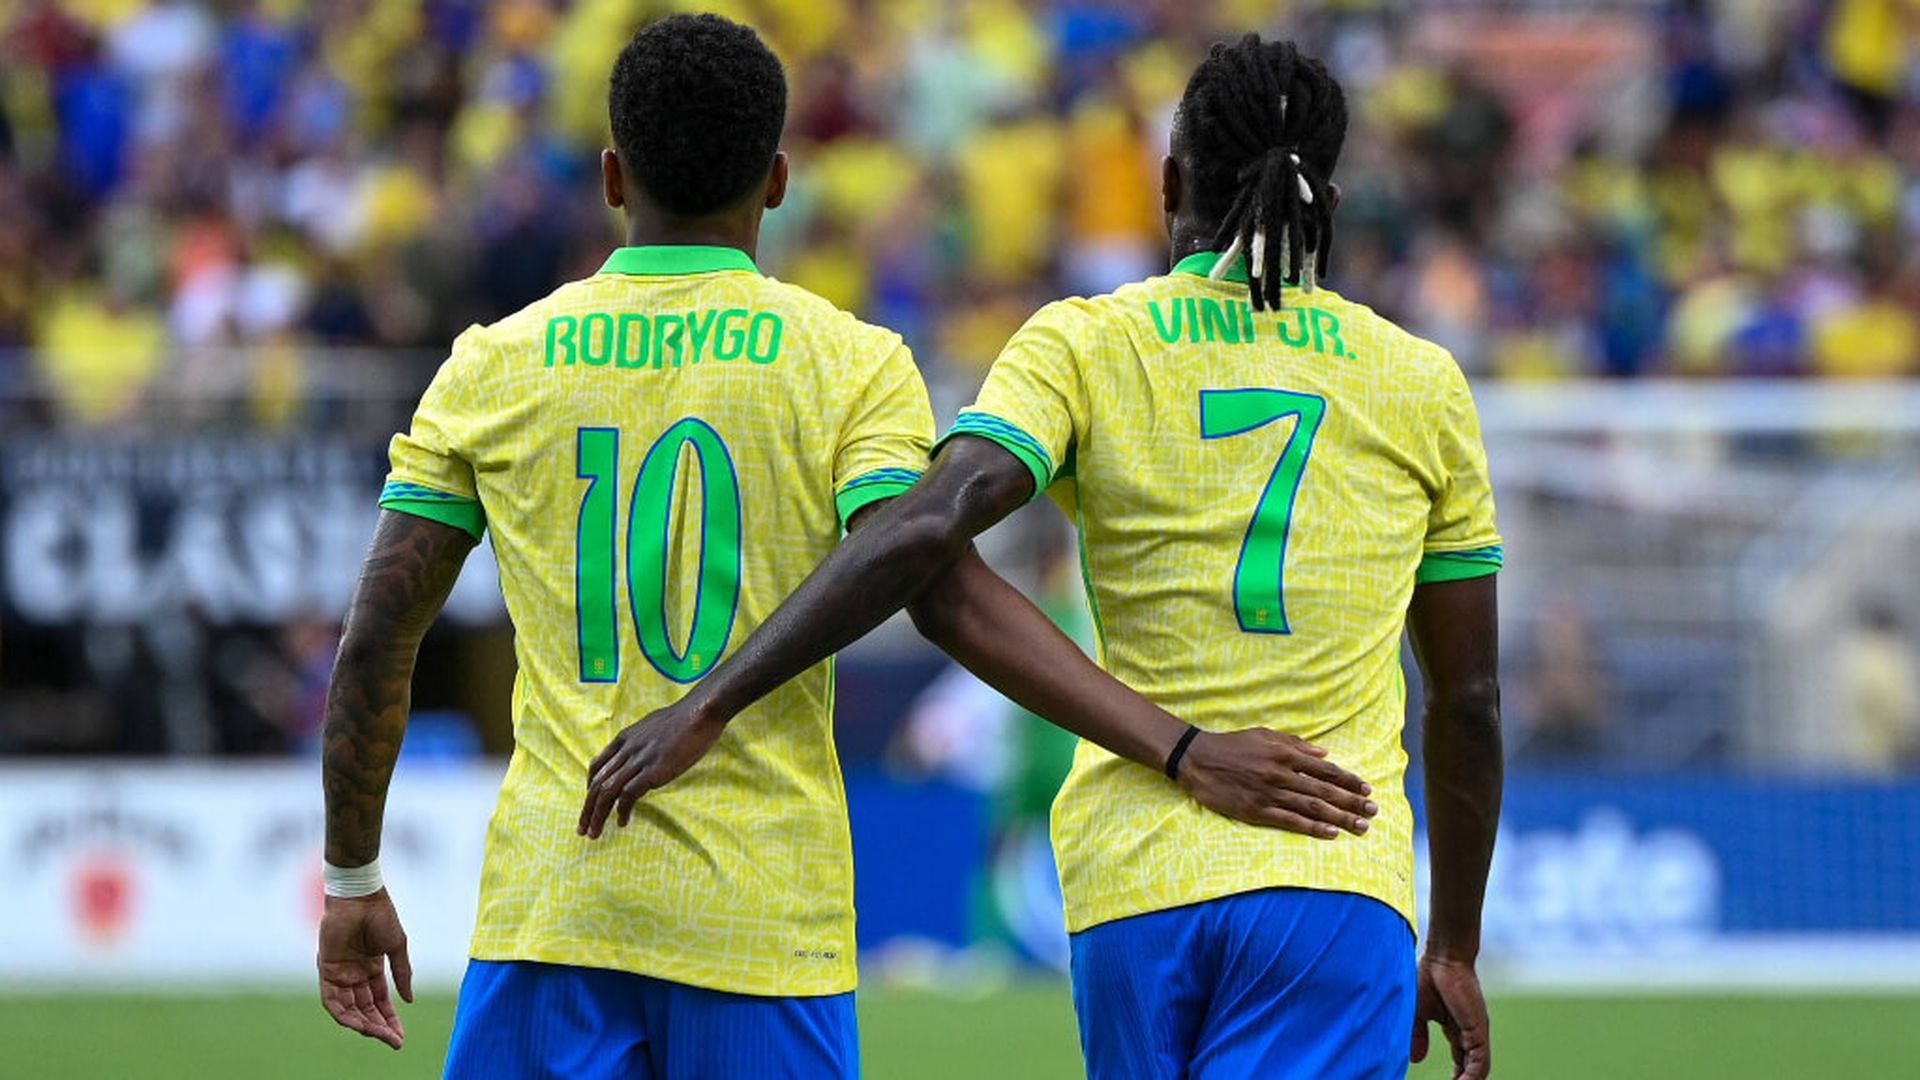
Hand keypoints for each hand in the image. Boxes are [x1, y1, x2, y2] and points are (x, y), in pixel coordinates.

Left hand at [317, 889, 412, 1049]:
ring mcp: (340, 974)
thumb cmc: (381, 916)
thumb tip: (409, 1000)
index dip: (390, 1019)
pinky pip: (332, 1000)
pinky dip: (343, 1014)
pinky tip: (358, 1024)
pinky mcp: (327, 970)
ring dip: (363, 1024)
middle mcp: (355, 975)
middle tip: (393, 1041)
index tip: (400, 1036)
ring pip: (349, 1009)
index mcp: (372, 969)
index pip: (380, 1002)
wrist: (362, 897)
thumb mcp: (397, 947)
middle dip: (379, 1027)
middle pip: (365, 1009)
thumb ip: (402, 974)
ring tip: (378, 1035)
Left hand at [578, 699, 725, 838]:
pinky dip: (622, 810)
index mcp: (625, 738)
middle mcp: (626, 750)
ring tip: (594, 833)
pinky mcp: (653, 770)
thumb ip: (642, 740)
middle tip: (582, 828)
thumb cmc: (684, 718)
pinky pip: (629, 794)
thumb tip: (643, 751)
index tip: (590, 802)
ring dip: (598, 815)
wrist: (700, 711)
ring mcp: (639, 760)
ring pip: (607, 792)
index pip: (597, 765)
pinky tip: (622, 821)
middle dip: (587, 808)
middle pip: (597, 783)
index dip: (590, 787)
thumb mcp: (653, 725)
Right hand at [1176, 727, 1377, 837]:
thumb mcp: (1264, 735)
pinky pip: (1290, 821)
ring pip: (1312, 808)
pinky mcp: (1257, 811)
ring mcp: (1269, 794)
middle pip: (1324, 791)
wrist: (1197, 759)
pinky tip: (1330, 834)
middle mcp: (1281, 774)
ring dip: (1339, 818)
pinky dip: (1312, 828)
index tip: (1367, 789)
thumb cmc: (1232, 745)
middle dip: (1351, 802)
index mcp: (1284, 754)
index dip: (1348, 780)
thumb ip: (1294, 744)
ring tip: (1360, 826)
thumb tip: (1323, 753)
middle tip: (1373, 812)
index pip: (1324, 769)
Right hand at [1411, 954, 1490, 1079]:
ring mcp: (1476, 1033)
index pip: (1462, 1062)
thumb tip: (1416, 1059)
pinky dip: (1472, 1078)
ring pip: (1478, 1070)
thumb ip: (1418, 1036)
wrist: (1442, 958)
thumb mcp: (1418, 1013)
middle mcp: (1470, 1034)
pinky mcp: (1478, 1031)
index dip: (1457, 1077)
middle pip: (1471, 1069)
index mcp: (1457, 1029)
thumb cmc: (1428, 978)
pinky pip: (1480, 1063)